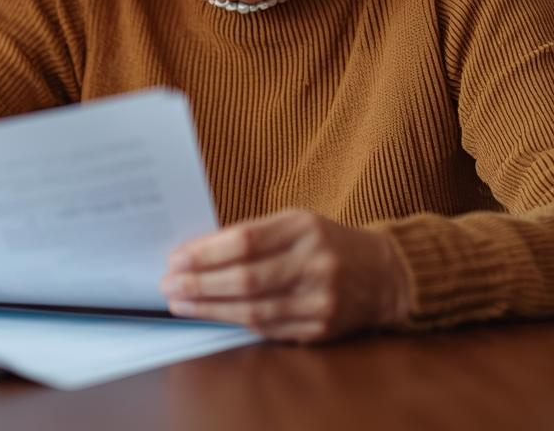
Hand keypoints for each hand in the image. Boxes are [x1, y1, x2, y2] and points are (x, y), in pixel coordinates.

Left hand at [161, 209, 410, 341]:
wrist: (384, 275)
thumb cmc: (327, 243)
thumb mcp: (295, 224)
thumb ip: (251, 235)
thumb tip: (197, 252)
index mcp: (304, 228)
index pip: (244, 241)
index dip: (205, 253)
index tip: (176, 258)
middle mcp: (314, 263)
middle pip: (245, 279)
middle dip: (200, 284)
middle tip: (169, 285)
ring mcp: (320, 299)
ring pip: (254, 310)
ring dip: (210, 308)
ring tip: (181, 303)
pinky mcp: (321, 328)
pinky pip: (269, 329)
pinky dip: (236, 322)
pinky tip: (213, 316)